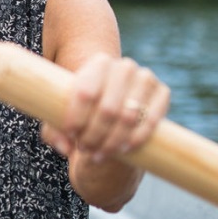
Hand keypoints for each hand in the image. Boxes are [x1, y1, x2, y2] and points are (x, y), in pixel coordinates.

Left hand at [41, 53, 169, 161]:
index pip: (86, 92)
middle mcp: (124, 66)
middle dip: (94, 134)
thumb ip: (55, 131)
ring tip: (98, 155)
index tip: (71, 134)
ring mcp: (146, 78)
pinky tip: (123, 150)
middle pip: (107, 108)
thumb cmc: (84, 110)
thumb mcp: (64, 116)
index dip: (77, 117)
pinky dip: (137, 138)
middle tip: (85, 150)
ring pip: (129, 117)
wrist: (115, 104)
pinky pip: (151, 120)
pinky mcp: (162, 93)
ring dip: (113, 141)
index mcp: (98, 63)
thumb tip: (64, 147)